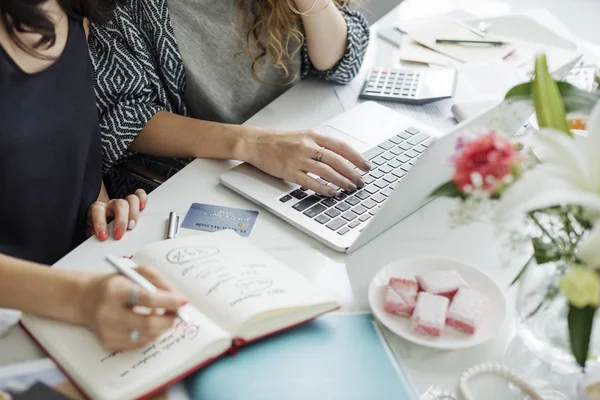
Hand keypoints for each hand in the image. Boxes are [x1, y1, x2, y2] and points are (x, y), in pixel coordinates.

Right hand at [78, 266, 186, 350]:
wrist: (85, 299)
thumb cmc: (116, 284)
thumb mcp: (134, 272)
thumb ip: (157, 280)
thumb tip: (177, 298)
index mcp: (114, 291)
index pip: (146, 298)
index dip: (168, 301)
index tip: (183, 301)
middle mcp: (108, 313)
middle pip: (148, 323)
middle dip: (169, 319)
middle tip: (178, 313)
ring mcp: (107, 332)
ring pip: (147, 335)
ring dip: (161, 326)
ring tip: (160, 314)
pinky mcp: (109, 344)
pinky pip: (140, 343)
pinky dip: (150, 333)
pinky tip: (146, 322)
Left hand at [87, 189, 147, 240]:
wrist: (101, 227)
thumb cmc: (100, 232)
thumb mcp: (94, 236)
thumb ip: (97, 240)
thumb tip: (103, 248)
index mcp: (98, 209)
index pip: (98, 211)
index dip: (100, 223)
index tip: (103, 237)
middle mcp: (111, 204)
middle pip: (119, 205)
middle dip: (121, 221)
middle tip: (119, 235)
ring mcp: (122, 203)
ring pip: (131, 199)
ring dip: (134, 214)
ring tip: (132, 227)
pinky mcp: (132, 204)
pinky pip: (139, 195)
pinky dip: (143, 199)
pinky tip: (142, 208)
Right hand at [241, 129, 370, 195]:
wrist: (255, 143)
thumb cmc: (279, 141)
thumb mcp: (303, 136)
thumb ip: (321, 145)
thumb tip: (342, 158)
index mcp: (313, 135)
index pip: (341, 146)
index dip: (357, 157)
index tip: (366, 166)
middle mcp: (307, 145)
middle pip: (337, 160)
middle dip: (352, 172)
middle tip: (361, 181)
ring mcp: (298, 159)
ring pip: (326, 171)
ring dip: (341, 181)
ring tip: (350, 188)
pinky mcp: (289, 171)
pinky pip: (310, 182)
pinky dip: (324, 188)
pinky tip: (332, 193)